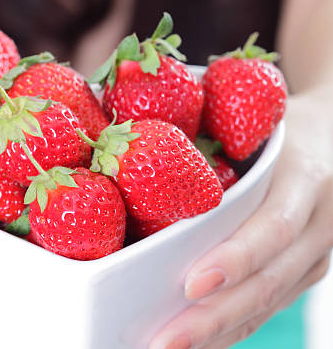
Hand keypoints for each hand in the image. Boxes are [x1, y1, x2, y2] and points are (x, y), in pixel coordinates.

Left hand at [149, 92, 332, 348]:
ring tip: (169, 347)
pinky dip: (234, 326)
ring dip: (220, 332)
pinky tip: (200, 341)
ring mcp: (319, 252)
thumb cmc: (280, 125)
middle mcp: (322, 222)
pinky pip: (272, 305)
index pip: (274, 229)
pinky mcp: (309, 269)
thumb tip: (138, 157)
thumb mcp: (258, 125)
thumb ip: (218, 149)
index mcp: (306, 178)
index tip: (190, 284)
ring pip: (271, 303)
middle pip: (270, 282)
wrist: (332, 135)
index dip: (235, 259)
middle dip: (215, 316)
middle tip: (164, 341)